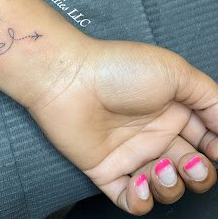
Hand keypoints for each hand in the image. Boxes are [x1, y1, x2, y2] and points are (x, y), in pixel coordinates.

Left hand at [28, 37, 217, 214]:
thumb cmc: (119, 70)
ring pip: (164, 186)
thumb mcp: (175, 72)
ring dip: (172, 187)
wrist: (69, 79)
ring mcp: (129, 152)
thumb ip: (210, 98)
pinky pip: (129, 199)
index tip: (216, 150)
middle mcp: (153, 132)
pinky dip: (141, 201)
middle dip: (200, 174)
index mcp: (172, 109)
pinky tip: (139, 182)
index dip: (217, 150)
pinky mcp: (105, 169)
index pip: (207, 138)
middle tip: (190, 162)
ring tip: (160, 167)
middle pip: (190, 167)